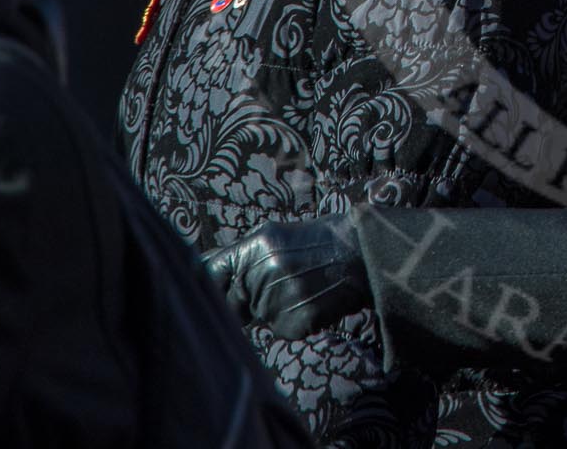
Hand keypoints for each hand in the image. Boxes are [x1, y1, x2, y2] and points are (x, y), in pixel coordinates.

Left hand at [203, 213, 368, 340]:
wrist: (362, 253)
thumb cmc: (318, 242)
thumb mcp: (276, 236)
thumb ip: (242, 255)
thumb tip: (204, 269)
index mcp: (253, 248)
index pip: (211, 274)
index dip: (212, 285)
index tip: (217, 290)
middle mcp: (260, 274)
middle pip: (233, 303)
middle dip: (248, 300)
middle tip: (281, 284)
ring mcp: (277, 300)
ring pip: (259, 318)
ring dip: (275, 310)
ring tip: (303, 288)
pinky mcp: (293, 322)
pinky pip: (281, 329)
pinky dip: (294, 320)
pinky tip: (312, 301)